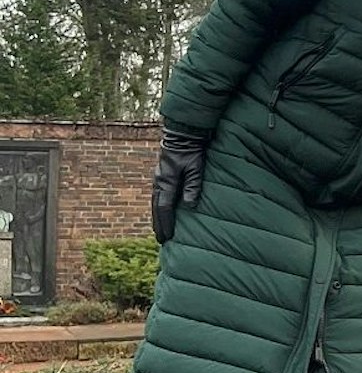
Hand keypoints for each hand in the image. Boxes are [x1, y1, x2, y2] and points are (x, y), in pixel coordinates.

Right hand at [151, 128, 208, 242]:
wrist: (183, 133)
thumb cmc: (192, 149)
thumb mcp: (196, 167)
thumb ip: (193, 185)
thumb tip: (189, 205)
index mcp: (166, 182)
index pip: (164, 208)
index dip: (166, 224)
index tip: (167, 237)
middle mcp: (159, 181)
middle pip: (157, 208)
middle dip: (159, 224)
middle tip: (161, 239)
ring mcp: (159, 177)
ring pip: (155, 202)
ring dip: (157, 216)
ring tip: (159, 230)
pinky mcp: (162, 174)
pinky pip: (158, 195)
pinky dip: (159, 206)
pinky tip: (162, 211)